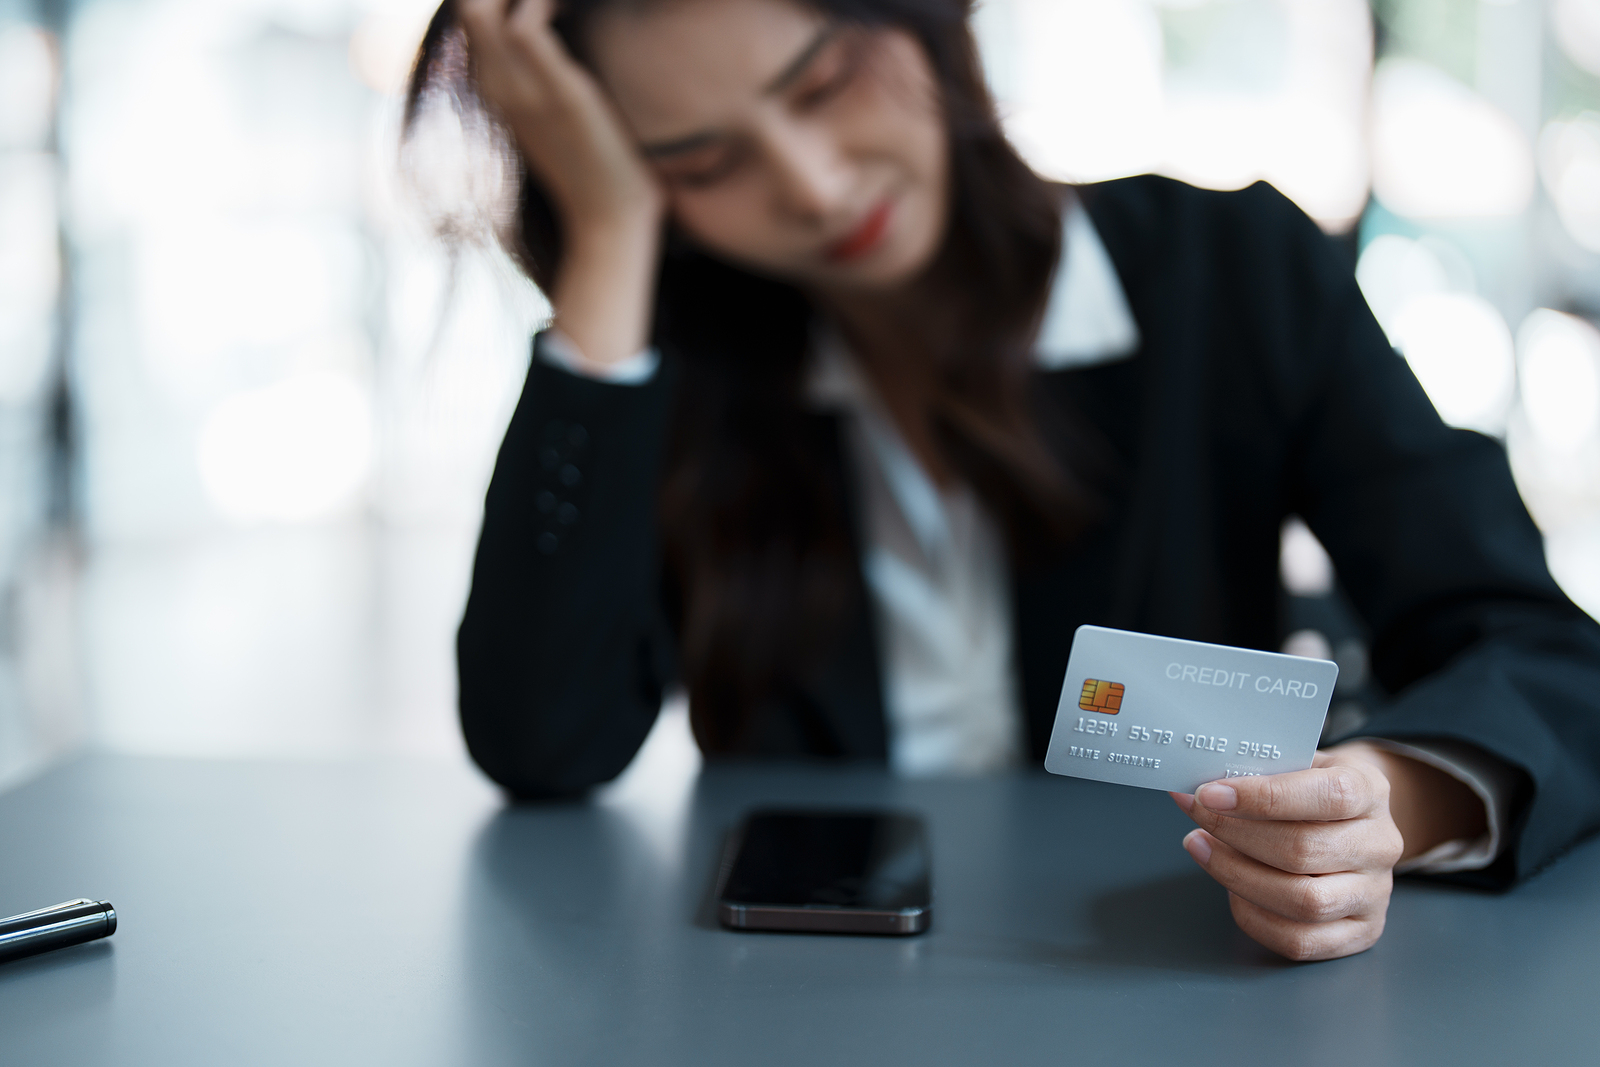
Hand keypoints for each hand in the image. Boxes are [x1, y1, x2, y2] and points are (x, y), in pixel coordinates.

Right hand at [459, 0, 662, 366]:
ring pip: (482, 7)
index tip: (543, 8)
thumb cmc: (592, 167)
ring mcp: (524, 91)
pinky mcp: (560, 95)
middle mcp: (498, 85)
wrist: (608, 223)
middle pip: (467, 5)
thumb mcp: (553, 116)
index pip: (471, 15)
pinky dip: (545, 3)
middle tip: (551, 4)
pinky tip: (574, 7)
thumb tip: (551, 52)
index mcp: (495, 88)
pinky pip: (528, 27)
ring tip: (564, 3)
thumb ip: (542, 80)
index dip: (498, 1)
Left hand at [1172, 743, 1406, 960]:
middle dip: (1234, 835)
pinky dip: (1253, 915)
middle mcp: (1379, 845)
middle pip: (1303, 852)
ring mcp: (1374, 894)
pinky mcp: (1360, 932)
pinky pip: (1299, 940)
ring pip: (1303, 902)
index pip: (1327, 796)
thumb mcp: (1300, 762)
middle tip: (1195, 815)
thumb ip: (1262, 771)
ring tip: (1202, 848)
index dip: (1263, 798)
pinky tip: (1230, 887)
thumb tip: (1202, 784)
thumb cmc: (1314, 789)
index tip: (1209, 793)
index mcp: (1370, 791)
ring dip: (1237, 876)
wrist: (1356, 821)